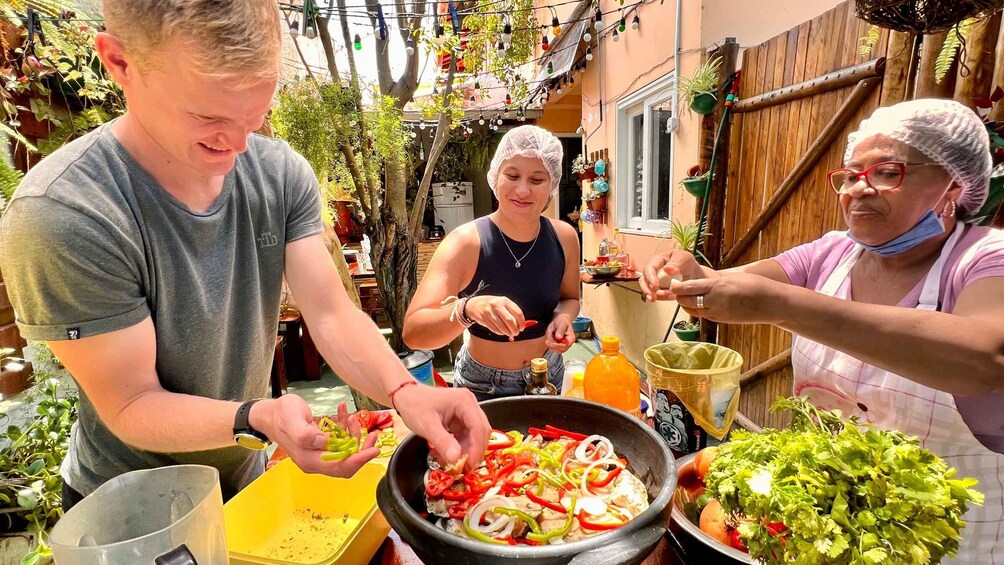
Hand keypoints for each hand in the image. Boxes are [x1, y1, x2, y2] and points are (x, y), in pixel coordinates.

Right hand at [250, 396, 378, 475]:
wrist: (269, 414)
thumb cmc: (280, 414)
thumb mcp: (292, 419)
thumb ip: (306, 433)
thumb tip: (324, 442)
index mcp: (309, 459)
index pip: (340, 467)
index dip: (359, 460)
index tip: (374, 450)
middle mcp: (314, 461)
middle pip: (346, 463)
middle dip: (362, 449)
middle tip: (372, 434)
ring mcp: (317, 455)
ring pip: (344, 452)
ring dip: (353, 436)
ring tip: (352, 417)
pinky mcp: (320, 447)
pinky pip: (338, 442)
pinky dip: (344, 429)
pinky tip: (344, 414)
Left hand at [392, 384, 489, 471]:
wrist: (405, 396)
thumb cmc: (414, 405)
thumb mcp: (427, 425)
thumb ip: (442, 441)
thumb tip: (455, 458)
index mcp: (464, 402)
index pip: (479, 427)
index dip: (477, 447)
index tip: (470, 464)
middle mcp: (469, 404)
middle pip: (481, 431)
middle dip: (474, 450)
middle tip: (466, 468)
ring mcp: (466, 411)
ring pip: (474, 435)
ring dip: (466, 450)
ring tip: (453, 463)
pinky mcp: (460, 418)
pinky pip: (466, 435)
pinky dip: (459, 446)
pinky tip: (449, 454)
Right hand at [465, 295, 524, 338]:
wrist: (474, 304)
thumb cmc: (492, 305)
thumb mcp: (502, 304)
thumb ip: (511, 312)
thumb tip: (521, 325)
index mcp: (504, 300)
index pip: (517, 312)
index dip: (522, 322)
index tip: (522, 328)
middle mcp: (497, 305)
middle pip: (510, 321)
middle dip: (515, 329)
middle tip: (516, 333)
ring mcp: (489, 312)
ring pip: (503, 327)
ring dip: (508, 332)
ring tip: (510, 333)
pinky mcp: (484, 319)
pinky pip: (495, 330)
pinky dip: (501, 333)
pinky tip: (502, 332)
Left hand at [545, 313, 573, 352]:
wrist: (560, 321)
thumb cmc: (562, 321)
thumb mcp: (562, 323)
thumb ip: (560, 330)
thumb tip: (558, 337)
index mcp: (571, 338)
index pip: (565, 346)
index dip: (558, 346)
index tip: (551, 343)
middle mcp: (568, 343)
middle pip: (560, 350)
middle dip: (552, 345)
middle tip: (547, 341)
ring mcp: (563, 345)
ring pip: (555, 349)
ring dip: (550, 342)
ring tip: (549, 333)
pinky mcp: (558, 345)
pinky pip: (552, 347)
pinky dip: (549, 342)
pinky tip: (549, 335)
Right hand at [641, 249, 716, 301]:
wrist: (695, 276)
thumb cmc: (689, 265)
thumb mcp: (685, 259)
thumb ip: (677, 263)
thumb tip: (667, 269)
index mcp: (658, 260)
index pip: (649, 267)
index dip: (650, 277)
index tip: (655, 286)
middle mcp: (654, 271)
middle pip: (643, 280)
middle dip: (647, 289)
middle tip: (653, 297)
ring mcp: (655, 281)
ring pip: (648, 289)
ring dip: (657, 295)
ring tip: (671, 296)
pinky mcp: (659, 290)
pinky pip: (656, 295)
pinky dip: (663, 298)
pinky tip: (673, 297)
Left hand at [669, 272, 785, 324]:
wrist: (772, 304)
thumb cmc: (756, 285)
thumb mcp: (734, 277)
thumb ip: (717, 280)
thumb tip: (702, 280)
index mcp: (718, 287)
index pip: (690, 288)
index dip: (678, 287)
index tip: (671, 284)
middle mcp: (716, 302)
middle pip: (687, 302)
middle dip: (679, 297)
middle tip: (674, 291)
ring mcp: (719, 313)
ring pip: (694, 311)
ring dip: (687, 305)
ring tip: (684, 298)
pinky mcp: (722, 320)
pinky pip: (704, 316)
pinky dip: (698, 311)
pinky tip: (697, 305)